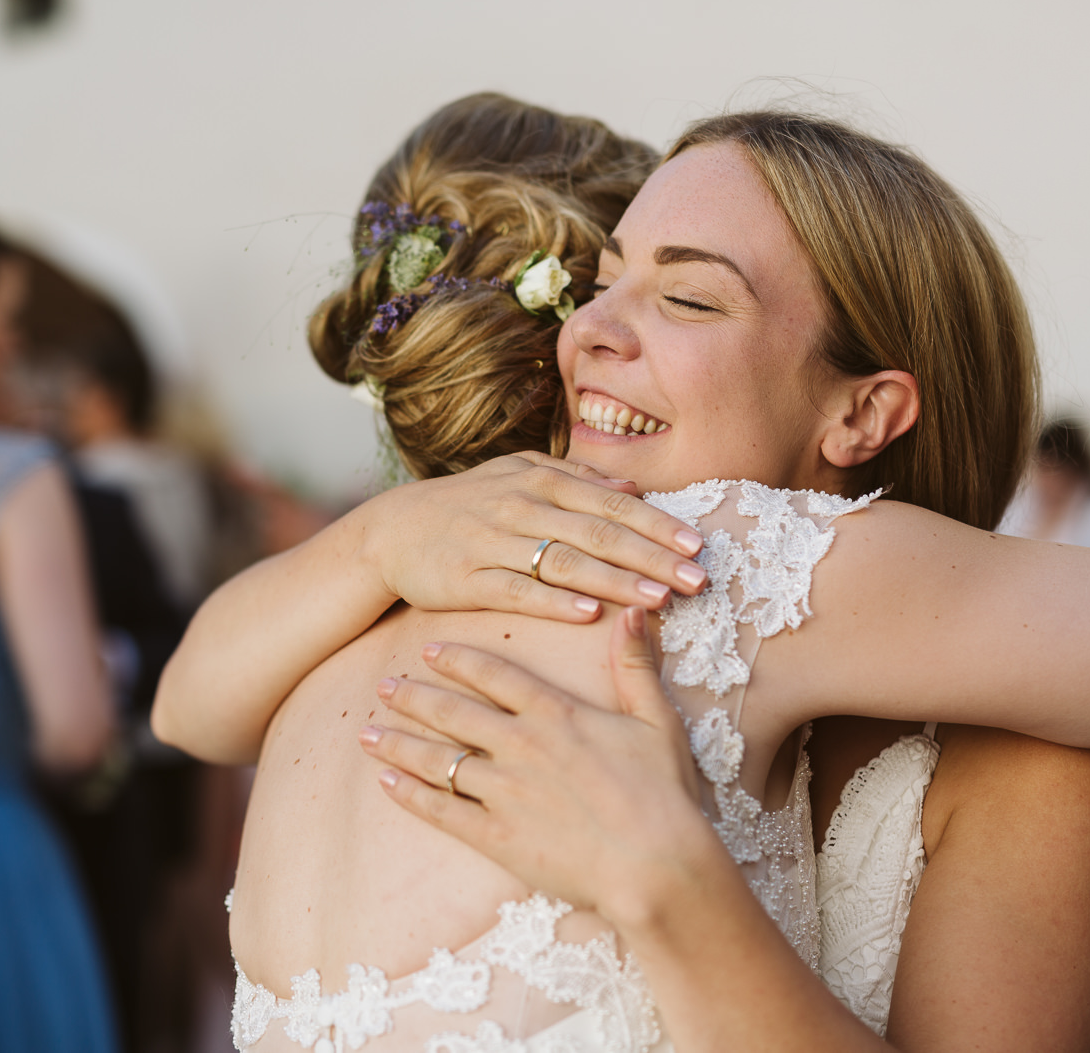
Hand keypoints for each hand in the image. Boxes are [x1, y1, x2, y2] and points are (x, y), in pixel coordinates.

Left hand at [358, 608, 708, 922]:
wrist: (656, 866)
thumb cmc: (664, 794)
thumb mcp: (657, 720)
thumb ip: (636, 665)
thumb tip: (633, 612)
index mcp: (555, 714)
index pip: (494, 676)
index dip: (458, 661)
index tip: (429, 650)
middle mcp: (520, 746)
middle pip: (452, 714)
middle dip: (413, 698)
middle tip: (382, 685)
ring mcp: (503, 792)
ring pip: (436, 759)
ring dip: (397, 744)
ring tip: (365, 732)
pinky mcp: (496, 838)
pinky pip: (440, 811)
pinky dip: (409, 795)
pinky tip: (385, 783)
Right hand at [360, 452, 706, 622]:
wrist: (391, 531)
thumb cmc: (469, 506)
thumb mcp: (520, 475)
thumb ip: (578, 479)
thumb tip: (635, 486)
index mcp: (541, 479)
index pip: (612, 503)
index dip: (657, 525)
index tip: (698, 546)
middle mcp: (522, 505)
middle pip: (598, 533)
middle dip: (652, 558)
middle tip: (697, 580)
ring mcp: (493, 541)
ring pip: (564, 562)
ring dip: (615, 581)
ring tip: (658, 601)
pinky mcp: (467, 578)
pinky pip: (517, 591)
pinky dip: (553, 601)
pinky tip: (588, 614)